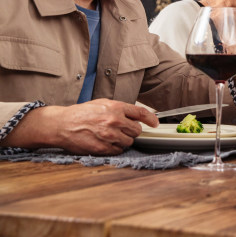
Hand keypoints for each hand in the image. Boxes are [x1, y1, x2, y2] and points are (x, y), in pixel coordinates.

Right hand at [0, 99, 157, 154]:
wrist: (62, 124)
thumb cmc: (81, 114)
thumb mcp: (102, 103)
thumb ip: (120, 109)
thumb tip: (136, 115)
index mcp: (115, 107)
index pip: (141, 113)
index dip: (151, 119)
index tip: (155, 123)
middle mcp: (114, 120)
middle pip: (137, 130)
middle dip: (132, 131)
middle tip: (122, 130)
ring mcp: (108, 135)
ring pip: (128, 142)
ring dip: (123, 141)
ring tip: (111, 136)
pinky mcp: (102, 148)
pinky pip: (118, 151)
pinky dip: (115, 149)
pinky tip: (106, 143)